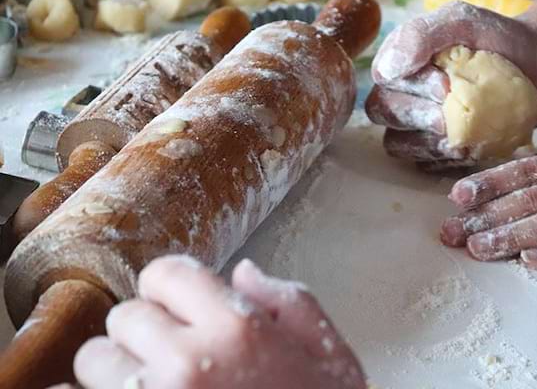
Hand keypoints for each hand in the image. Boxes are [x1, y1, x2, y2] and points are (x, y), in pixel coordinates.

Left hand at [72, 255, 365, 388]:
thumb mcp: (328, 352)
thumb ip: (288, 301)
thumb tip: (242, 271)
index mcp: (236, 328)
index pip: (164, 274)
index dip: (170, 288)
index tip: (177, 307)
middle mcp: (188, 362)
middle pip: (125, 316)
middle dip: (145, 330)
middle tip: (169, 354)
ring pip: (95, 360)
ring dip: (116, 369)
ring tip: (151, 384)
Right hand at [365, 1, 536, 170]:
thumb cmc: (496, 37)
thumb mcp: (460, 20)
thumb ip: (419, 35)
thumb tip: (385, 71)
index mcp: (400, 61)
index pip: (384, 80)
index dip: (410, 88)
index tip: (447, 84)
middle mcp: (401, 92)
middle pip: (383, 112)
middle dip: (417, 116)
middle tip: (449, 116)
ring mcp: (417, 125)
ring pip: (398, 144)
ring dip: (427, 144)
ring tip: (461, 138)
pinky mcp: (438, 149)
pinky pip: (426, 165)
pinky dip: (445, 161)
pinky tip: (470, 149)